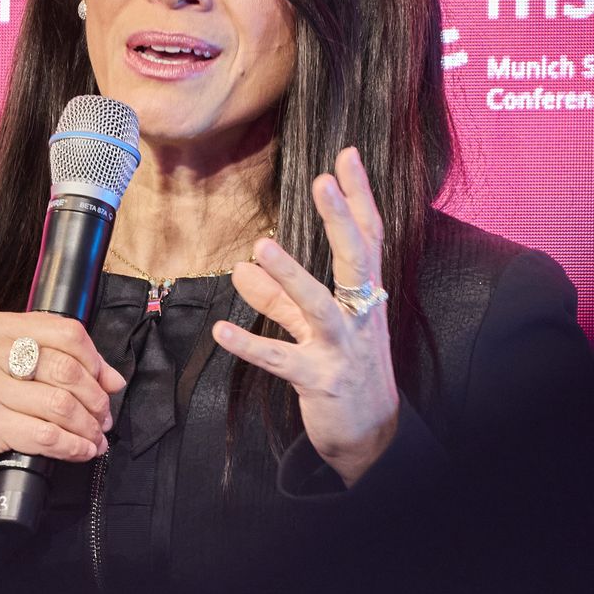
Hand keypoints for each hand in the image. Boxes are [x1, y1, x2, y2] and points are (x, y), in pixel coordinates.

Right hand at [0, 311, 125, 505]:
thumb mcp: (22, 374)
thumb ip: (67, 365)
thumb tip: (113, 379)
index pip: (66, 332)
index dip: (95, 361)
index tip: (105, 384)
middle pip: (65, 368)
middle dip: (95, 399)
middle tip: (103, 418)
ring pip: (59, 404)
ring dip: (87, 427)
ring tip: (95, 437)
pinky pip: (45, 434)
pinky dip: (72, 446)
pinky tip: (81, 450)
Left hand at [217, 145, 398, 485]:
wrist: (372, 437)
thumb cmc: (346, 373)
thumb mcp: (316, 330)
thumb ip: (278, 298)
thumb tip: (242, 267)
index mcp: (366, 298)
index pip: (368, 237)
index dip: (359, 197)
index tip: (348, 155)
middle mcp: (361, 316)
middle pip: (355, 260)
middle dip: (340, 219)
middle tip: (323, 179)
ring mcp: (342, 348)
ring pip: (318, 307)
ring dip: (291, 276)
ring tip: (261, 248)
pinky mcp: (319, 379)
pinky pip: (281, 360)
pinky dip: (251, 346)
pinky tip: (221, 332)